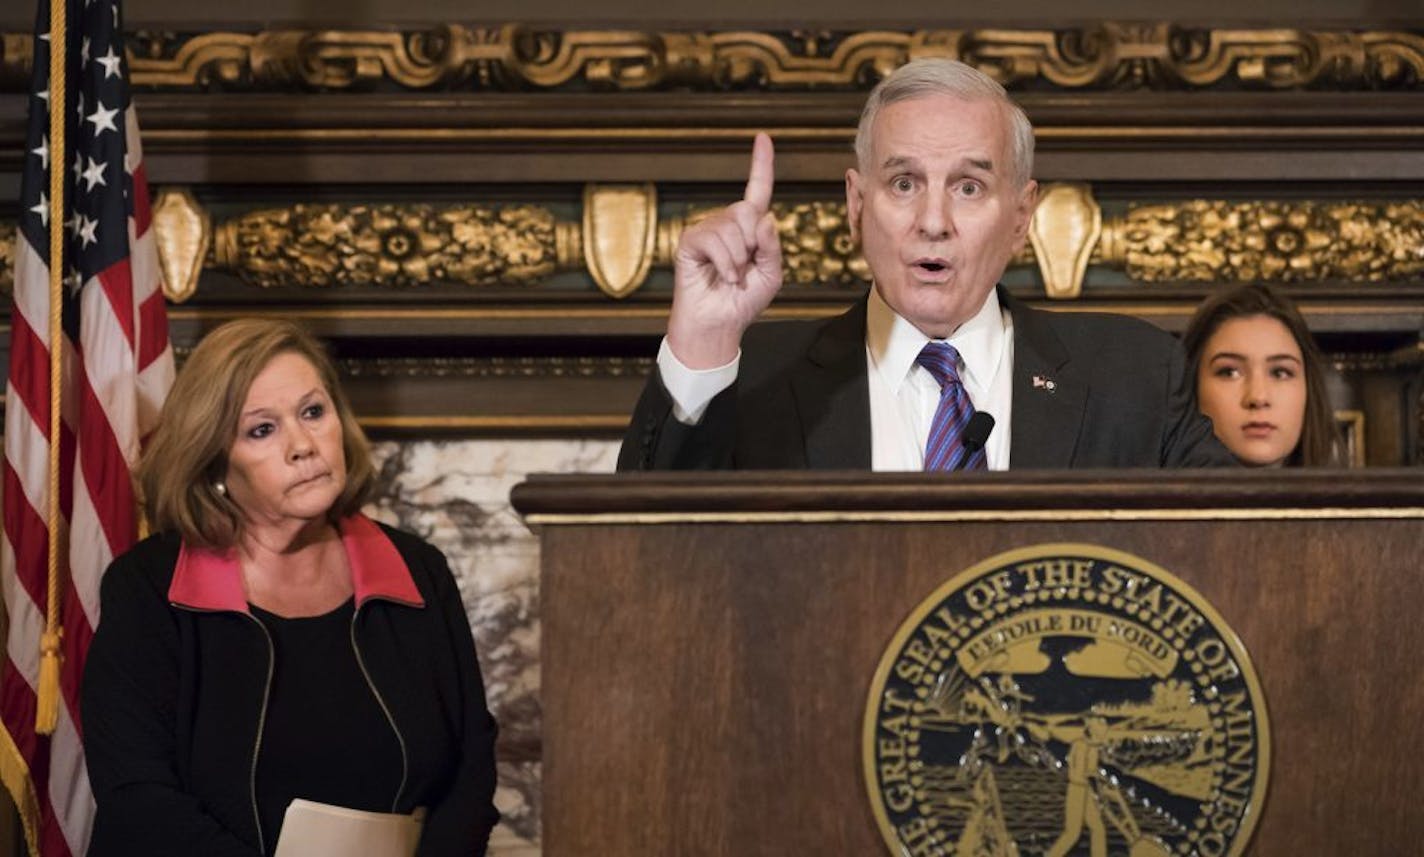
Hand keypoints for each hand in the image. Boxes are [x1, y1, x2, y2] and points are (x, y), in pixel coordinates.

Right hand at [667, 133, 782, 368]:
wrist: (719, 325)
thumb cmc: (743, 302)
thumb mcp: (771, 275)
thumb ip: (773, 246)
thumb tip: (765, 217)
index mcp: (750, 229)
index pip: (757, 191)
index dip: (761, 164)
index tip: (762, 138)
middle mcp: (727, 225)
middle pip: (746, 210)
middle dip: (753, 243)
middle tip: (745, 268)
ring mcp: (707, 232)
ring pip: (731, 227)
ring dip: (738, 259)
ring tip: (731, 277)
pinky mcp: (690, 243)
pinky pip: (713, 240)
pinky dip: (725, 263)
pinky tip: (722, 278)